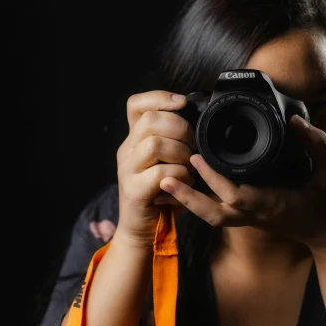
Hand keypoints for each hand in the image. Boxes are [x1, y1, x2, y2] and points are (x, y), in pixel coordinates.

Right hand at [114, 90, 196, 248]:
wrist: (143, 229)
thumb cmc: (162, 192)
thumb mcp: (165, 160)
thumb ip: (173, 139)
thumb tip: (199, 118)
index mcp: (134, 139)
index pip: (136, 105)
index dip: (159, 97)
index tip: (182, 103)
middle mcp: (127, 151)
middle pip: (150, 120)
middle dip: (180, 128)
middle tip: (194, 145)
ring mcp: (128, 170)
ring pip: (154, 144)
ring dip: (181, 153)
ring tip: (190, 166)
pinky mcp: (134, 191)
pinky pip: (160, 174)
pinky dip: (180, 175)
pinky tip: (186, 182)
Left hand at [158, 115, 325, 252]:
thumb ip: (316, 143)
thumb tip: (297, 120)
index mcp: (272, 203)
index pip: (237, 194)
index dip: (214, 178)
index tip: (196, 158)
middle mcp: (256, 215)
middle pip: (213, 213)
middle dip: (188, 197)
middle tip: (165, 176)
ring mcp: (251, 220)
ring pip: (212, 217)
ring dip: (188, 202)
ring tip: (166, 182)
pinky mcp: (249, 218)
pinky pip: (218, 214)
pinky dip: (199, 204)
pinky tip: (186, 189)